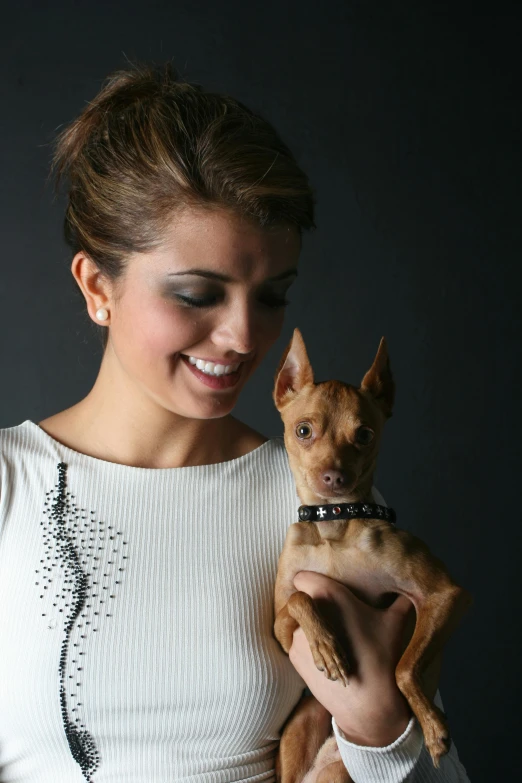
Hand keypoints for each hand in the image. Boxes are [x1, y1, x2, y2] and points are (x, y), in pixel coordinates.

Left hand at [288, 571, 439, 746]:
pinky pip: (292, 640)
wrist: (369, 704)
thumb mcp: (394, 621)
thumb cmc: (383, 657)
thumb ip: (398, 597)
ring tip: (327, 635)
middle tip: (324, 611)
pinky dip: (304, 642)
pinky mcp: (293, 656)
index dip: (309, 581)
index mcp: (329, 595)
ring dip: (305, 624)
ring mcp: (298, 636)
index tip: (319, 587)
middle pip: (296, 599)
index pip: (302, 578)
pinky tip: (322, 650)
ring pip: (292, 621)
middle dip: (306, 603)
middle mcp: (309, 613)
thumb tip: (410, 584)